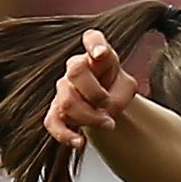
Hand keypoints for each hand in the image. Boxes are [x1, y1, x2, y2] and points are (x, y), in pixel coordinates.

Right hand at [43, 29, 138, 149]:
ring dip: (90, 117)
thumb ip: (120, 93)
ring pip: (67, 100)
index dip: (94, 44)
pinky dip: (66, 135)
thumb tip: (104, 109)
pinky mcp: (57, 110)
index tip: (101, 54)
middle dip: (96, 92)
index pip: (92, 39)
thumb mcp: (128, 87)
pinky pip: (53, 122)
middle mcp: (77, 68)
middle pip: (75, 70)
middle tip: (109, 105)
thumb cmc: (115, 88)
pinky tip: (80, 143)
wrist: (105, 105)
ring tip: (109, 124)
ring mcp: (64, 89)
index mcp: (97, 57)